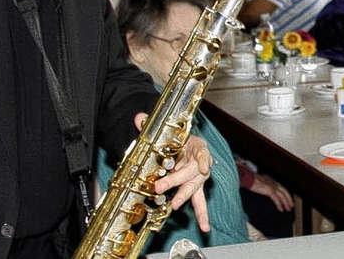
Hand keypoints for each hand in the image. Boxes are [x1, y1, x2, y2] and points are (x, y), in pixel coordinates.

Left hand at [134, 113, 211, 231]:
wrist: (181, 145)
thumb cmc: (177, 139)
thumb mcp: (165, 131)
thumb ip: (151, 125)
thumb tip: (139, 118)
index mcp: (196, 147)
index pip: (202, 153)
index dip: (203, 159)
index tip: (203, 166)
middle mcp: (199, 163)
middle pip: (191, 173)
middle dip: (176, 180)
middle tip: (161, 186)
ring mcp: (197, 177)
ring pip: (193, 187)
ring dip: (183, 196)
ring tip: (175, 205)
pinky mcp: (194, 188)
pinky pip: (199, 201)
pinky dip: (202, 213)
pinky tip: (204, 225)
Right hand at [248, 174, 293, 211]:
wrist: (248, 178)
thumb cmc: (251, 180)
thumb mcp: (259, 182)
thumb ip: (263, 185)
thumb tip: (264, 189)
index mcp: (271, 180)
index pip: (281, 187)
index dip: (285, 194)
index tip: (288, 199)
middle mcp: (273, 182)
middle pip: (284, 191)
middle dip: (289, 199)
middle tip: (291, 205)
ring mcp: (272, 186)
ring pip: (282, 196)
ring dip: (286, 203)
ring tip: (288, 209)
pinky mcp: (270, 190)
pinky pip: (277, 199)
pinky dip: (279, 205)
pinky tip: (281, 209)